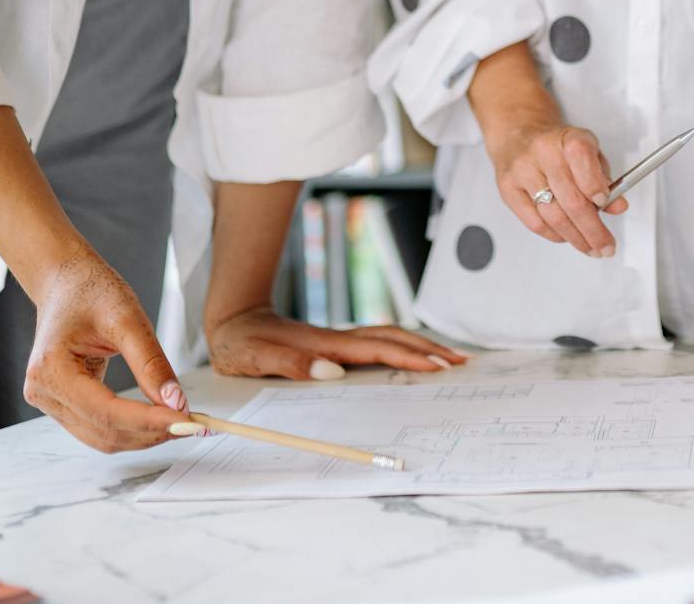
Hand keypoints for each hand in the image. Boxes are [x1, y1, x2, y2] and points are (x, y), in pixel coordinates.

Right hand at [22, 247, 188, 452]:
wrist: (66, 281)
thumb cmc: (91, 290)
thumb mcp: (128, 318)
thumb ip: (151, 363)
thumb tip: (176, 402)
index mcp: (51, 369)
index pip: (105, 412)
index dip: (148, 421)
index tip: (185, 422)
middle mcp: (43, 392)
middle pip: (103, 432)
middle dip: (150, 432)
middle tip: (191, 425)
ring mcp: (49, 401)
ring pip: (101, 437)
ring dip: (142, 436)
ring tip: (179, 422)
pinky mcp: (62, 403)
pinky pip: (98, 427)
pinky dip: (130, 428)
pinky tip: (157, 418)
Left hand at [205, 307, 468, 377]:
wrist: (232, 319)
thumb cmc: (240, 342)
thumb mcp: (255, 357)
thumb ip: (291, 364)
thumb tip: (332, 373)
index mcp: (325, 345)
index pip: (377, 350)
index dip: (409, 357)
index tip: (438, 366)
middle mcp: (338, 340)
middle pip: (393, 338)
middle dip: (428, 349)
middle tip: (461, 362)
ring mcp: (338, 341)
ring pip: (389, 339)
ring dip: (420, 347)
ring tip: (448, 358)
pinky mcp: (334, 346)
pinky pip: (377, 345)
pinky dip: (401, 349)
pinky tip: (409, 357)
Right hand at [485, 117, 624, 257]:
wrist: (518, 135)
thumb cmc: (558, 147)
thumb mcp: (588, 153)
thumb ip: (604, 179)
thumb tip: (617, 206)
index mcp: (568, 138)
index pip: (581, 157)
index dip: (594, 184)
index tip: (605, 202)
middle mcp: (543, 152)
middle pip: (570, 198)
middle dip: (592, 229)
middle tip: (605, 246)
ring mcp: (522, 171)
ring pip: (553, 216)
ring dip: (576, 238)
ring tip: (590, 247)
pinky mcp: (508, 189)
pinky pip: (535, 223)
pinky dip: (554, 235)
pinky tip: (566, 237)